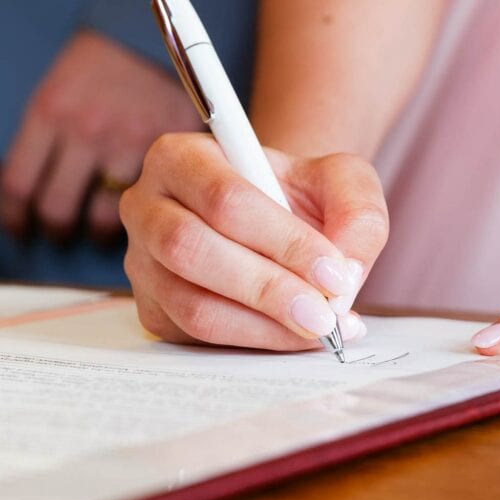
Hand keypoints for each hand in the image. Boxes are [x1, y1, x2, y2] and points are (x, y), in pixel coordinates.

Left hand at [0, 29, 199, 242]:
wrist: (155, 37)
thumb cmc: (103, 65)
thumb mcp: (60, 91)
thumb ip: (49, 138)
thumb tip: (35, 188)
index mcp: (49, 113)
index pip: (16, 185)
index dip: (14, 217)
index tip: (20, 227)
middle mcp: (85, 132)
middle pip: (55, 208)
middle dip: (56, 230)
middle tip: (61, 234)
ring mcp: (126, 144)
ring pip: (102, 217)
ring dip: (98, 232)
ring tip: (101, 232)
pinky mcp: (165, 150)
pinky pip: (146, 201)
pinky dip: (141, 213)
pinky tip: (141, 213)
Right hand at [120, 132, 388, 349]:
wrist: (280, 217)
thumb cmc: (302, 192)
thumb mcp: (342, 181)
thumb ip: (356, 213)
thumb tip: (347, 274)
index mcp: (181, 157)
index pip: (225, 199)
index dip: (282, 241)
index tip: (335, 271)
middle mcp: (147, 208)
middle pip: (193, 251)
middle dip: (269, 289)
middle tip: (326, 315)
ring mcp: (143, 264)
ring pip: (192, 305)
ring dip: (265, 326)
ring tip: (323, 329)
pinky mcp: (154, 310)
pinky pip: (197, 338)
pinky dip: (255, 342)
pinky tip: (299, 336)